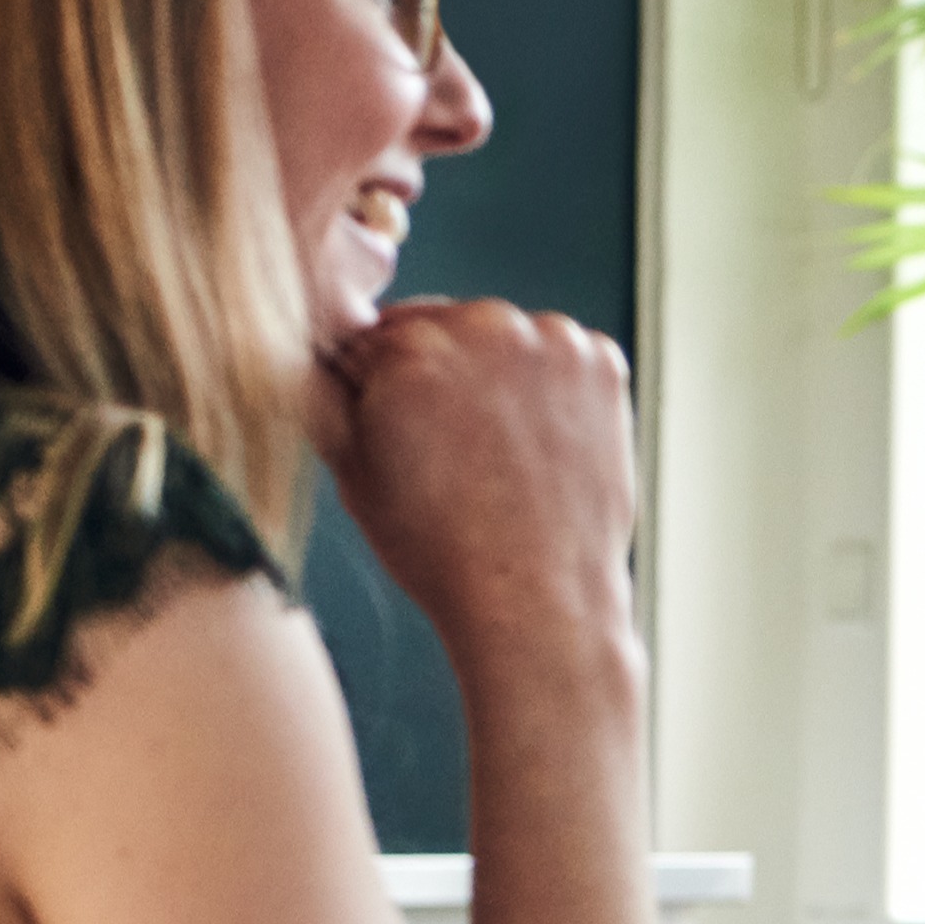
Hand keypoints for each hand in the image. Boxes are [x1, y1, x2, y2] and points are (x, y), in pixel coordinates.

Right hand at [315, 297, 636, 686]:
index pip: (371, 339)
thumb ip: (329, 398)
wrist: (537, 598)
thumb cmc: (439, 550)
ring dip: (493, 371)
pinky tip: (538, 441)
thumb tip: (322, 358)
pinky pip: (558, 356)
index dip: (373, 386)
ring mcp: (552, 340)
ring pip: (501, 337)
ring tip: (494, 449)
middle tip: (446, 443)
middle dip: (434, 370)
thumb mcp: (353, 473)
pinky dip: (549, 384)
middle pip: (439, 327)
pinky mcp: (602, 362)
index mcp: (409, 348)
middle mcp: (484, 325)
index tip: (392, 426)